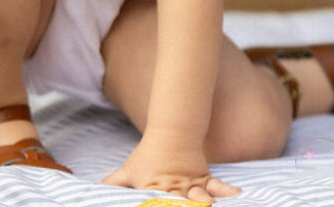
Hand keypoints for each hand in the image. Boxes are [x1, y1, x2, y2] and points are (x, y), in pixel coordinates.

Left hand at [102, 130, 239, 201]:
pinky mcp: (204, 180)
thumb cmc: (147, 156)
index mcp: (156, 190)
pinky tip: (237, 197)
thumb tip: (96, 189)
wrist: (172, 133)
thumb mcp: (129, 170)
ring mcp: (192, 185)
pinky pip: (217, 186)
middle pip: (182, 205)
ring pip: (202, 197)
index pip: (158, 205)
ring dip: (207, 205)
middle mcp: (175, 190)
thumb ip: (115, 183)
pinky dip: (227, 192)